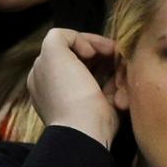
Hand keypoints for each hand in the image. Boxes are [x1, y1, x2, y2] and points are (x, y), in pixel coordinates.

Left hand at [27, 28, 119, 148]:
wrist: (84, 129)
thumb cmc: (69, 91)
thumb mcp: (53, 54)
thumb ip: (59, 37)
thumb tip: (83, 44)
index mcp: (44, 72)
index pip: (68, 46)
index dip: (87, 41)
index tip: (100, 49)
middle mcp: (59, 83)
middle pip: (88, 57)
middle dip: (106, 55)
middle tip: (118, 55)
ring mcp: (79, 96)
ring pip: (104, 70)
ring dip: (117, 70)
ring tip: (122, 74)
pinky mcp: (99, 107)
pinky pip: (112, 88)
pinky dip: (119, 86)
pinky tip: (121, 90)